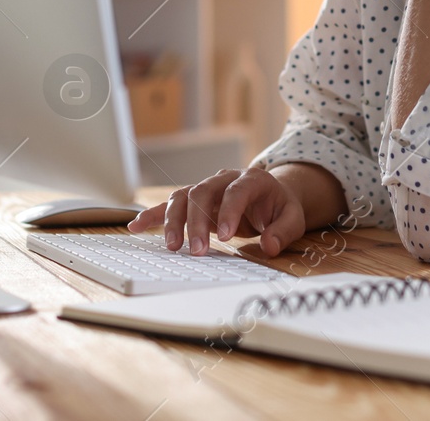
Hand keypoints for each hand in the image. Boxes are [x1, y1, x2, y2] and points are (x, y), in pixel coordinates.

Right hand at [127, 167, 306, 257]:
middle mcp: (224, 179)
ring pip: (183, 197)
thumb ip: (283, 231)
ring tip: (173, 247)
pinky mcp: (194, 200)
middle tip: (197, 251)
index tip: (227, 237)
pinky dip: (152, 214)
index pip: (236, 191)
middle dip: (197, 222)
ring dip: (174, 221)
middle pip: (203, 193)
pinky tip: (136, 226)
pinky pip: (169, 204)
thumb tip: (270, 246)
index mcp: (251, 179)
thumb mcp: (292, 218)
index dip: (230, 212)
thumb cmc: (279, 207)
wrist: (271, 195)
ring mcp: (206, 188)